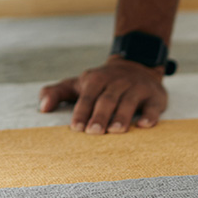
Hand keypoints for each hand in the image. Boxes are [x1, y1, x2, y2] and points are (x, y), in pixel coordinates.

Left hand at [38, 57, 166, 133]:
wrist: (137, 64)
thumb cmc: (100, 83)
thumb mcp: (78, 84)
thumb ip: (56, 93)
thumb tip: (42, 108)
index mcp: (96, 79)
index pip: (87, 96)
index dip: (82, 111)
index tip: (76, 128)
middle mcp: (117, 82)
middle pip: (107, 99)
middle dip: (100, 115)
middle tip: (93, 133)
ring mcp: (137, 88)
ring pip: (129, 101)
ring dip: (122, 116)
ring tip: (115, 131)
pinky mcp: (155, 96)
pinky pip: (153, 106)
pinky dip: (150, 115)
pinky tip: (144, 125)